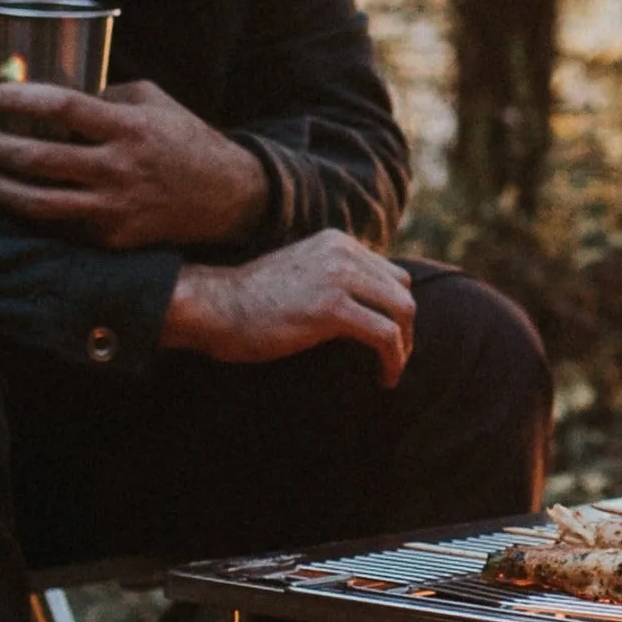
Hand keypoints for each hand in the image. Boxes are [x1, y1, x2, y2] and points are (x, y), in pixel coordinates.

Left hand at [0, 79, 268, 251]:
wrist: (228, 197)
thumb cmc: (185, 140)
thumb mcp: (153, 101)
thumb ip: (105, 96)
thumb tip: (53, 97)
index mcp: (130, 127)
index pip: (61, 107)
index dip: (18, 100)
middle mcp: (119, 169)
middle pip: (37, 158)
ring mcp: (114, 208)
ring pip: (36, 202)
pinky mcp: (112, 238)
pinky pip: (56, 225)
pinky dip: (24, 211)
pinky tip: (7, 197)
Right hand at [165, 232, 416, 383]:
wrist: (215, 307)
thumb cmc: (250, 302)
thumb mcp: (301, 275)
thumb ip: (333, 280)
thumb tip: (367, 311)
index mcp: (337, 243)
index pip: (391, 273)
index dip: (394, 309)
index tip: (388, 339)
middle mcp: (343, 252)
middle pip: (403, 290)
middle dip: (406, 328)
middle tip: (395, 359)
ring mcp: (338, 277)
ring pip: (402, 310)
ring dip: (404, 346)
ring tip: (391, 371)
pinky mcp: (331, 307)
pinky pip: (385, 335)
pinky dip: (393, 360)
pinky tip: (384, 378)